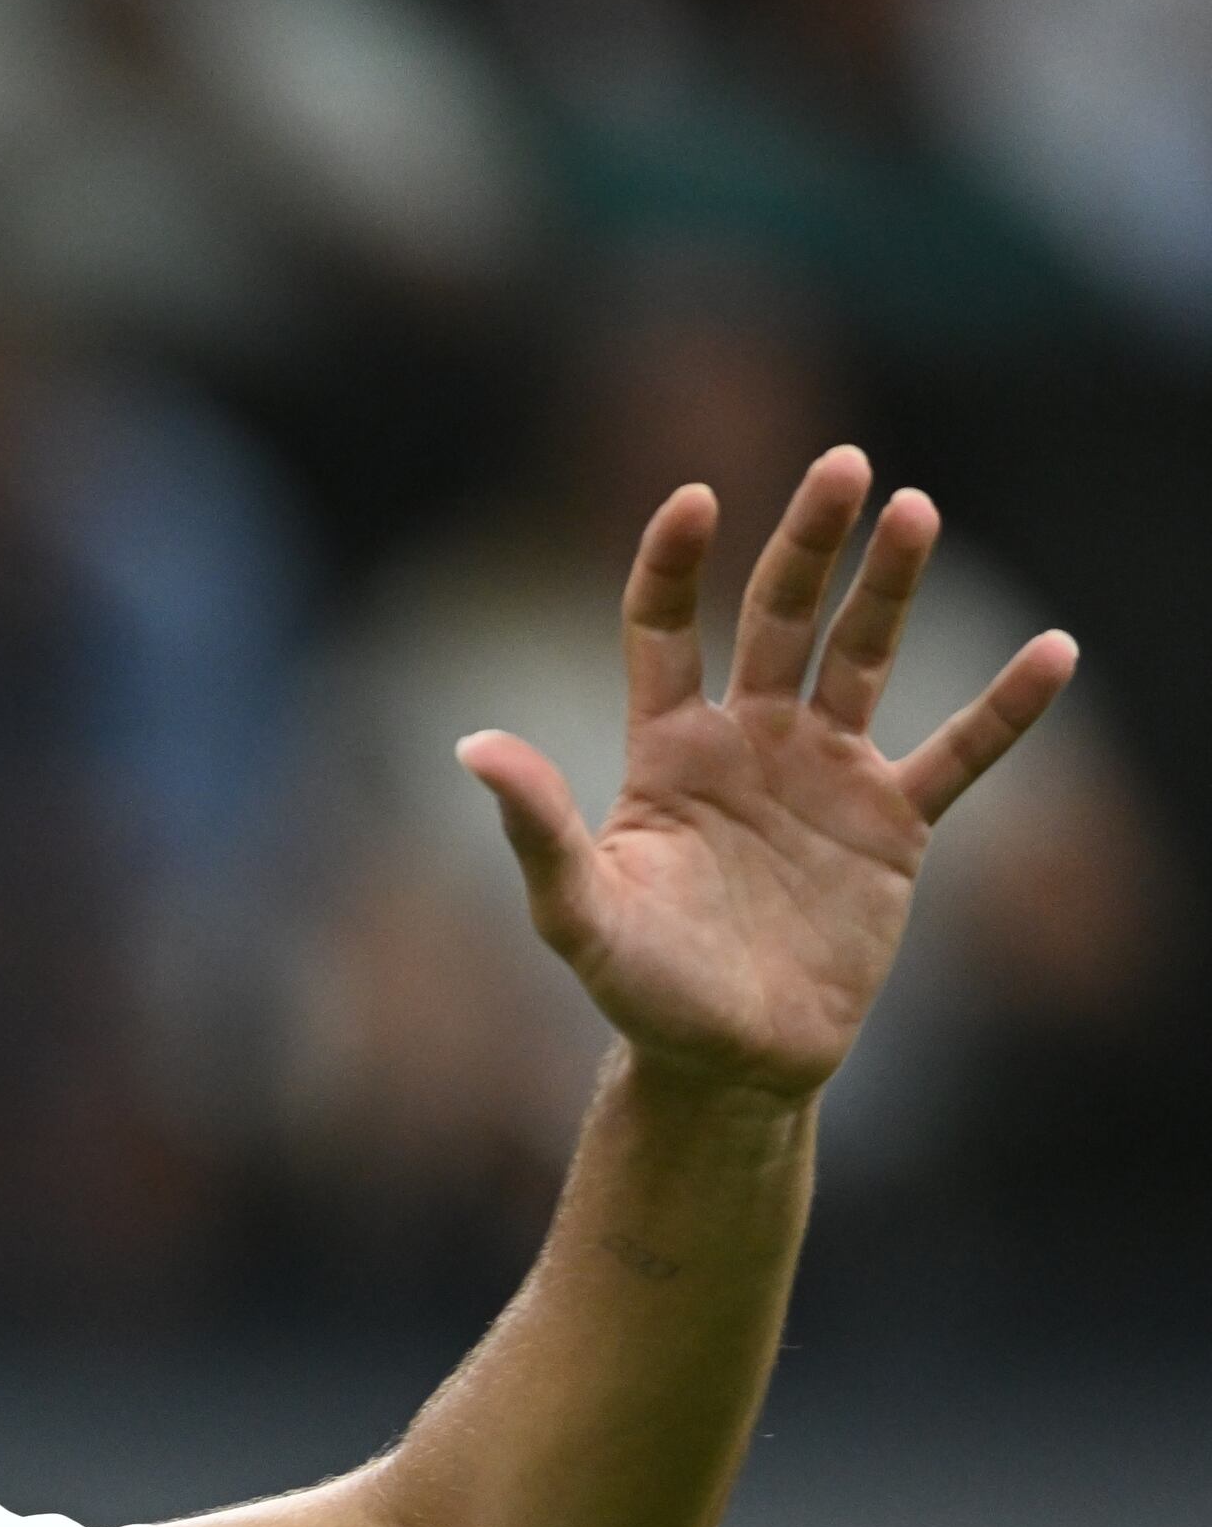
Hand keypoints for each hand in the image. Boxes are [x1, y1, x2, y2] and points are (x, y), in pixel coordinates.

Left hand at [458, 447, 1078, 1104]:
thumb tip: (473, 746)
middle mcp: (750, 743)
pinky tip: (1054, 650)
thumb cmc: (640, 989)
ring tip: (915, 509)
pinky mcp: (893, 826)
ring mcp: (826, 776)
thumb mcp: (579, 911)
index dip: (675, 564)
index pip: (665, 630)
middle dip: (809, 541)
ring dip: (891, 586)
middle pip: (780, 616)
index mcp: (668, 751)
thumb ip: (537, 827)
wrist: (726, 1062)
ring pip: (864, 656)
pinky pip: (958, 754)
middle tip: (842, 464)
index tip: (695, 497)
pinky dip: (1006, 709)